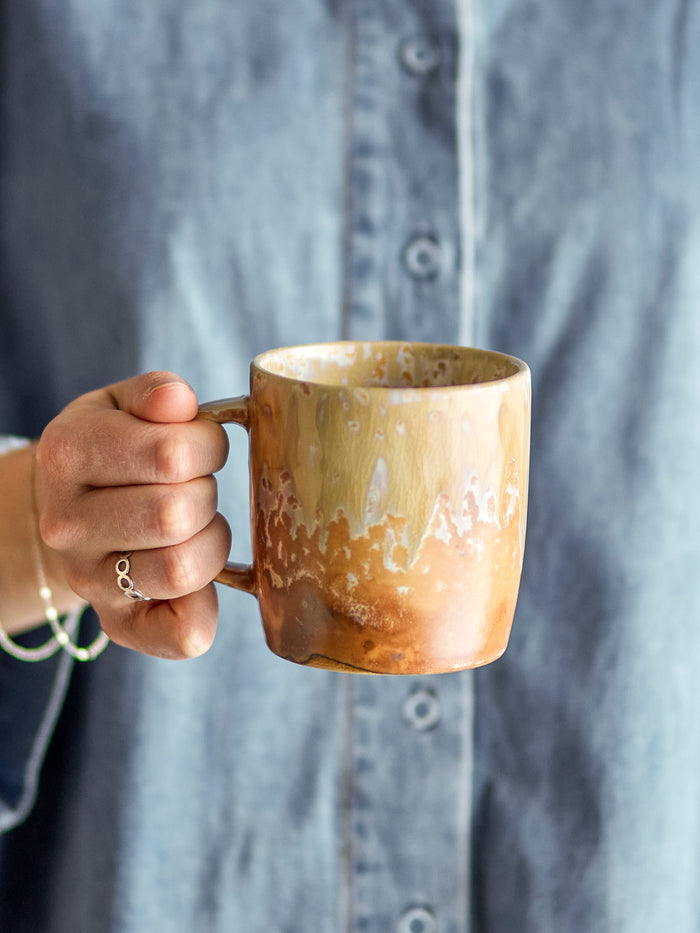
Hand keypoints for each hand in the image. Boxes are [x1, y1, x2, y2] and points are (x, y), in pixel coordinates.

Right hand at [34, 372, 230, 658]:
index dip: (208, 445)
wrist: (71, 509)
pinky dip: (206, 607)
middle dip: (206, 493)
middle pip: (177, 513)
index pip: (170, 454)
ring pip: (184, 569)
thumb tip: (177, 400)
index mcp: (68, 454)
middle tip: (194, 487)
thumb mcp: (124, 405)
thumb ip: (156, 394)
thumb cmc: (113, 450)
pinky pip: (183, 633)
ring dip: (211, 541)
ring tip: (195, 526)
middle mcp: (67, 525)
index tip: (200, 448)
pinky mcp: (118, 624)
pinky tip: (200, 579)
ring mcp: (89, 580)